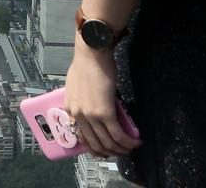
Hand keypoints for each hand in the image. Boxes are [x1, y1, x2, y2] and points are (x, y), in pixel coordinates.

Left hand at [64, 42, 139, 156]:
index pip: (81, 137)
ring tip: (131, 148)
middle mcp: (78, 116)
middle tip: (121, 152)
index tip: (105, 150)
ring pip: (108, 142)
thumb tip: (93, 109)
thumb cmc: (86, 64)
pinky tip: (136, 142)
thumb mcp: (76, 87)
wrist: (92, 53)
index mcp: (69, 109)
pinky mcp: (105, 113)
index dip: (94, 147)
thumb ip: (82, 101)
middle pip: (95, 144)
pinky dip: (128, 142)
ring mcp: (91, 116)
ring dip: (121, 149)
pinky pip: (117, 134)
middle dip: (110, 152)